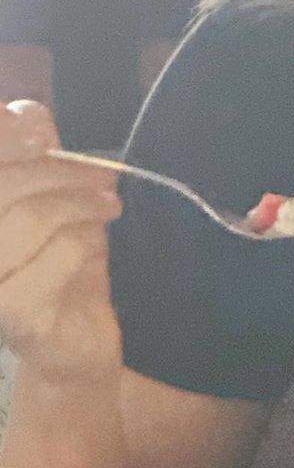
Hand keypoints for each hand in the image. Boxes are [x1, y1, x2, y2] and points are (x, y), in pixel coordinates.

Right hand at [0, 102, 124, 379]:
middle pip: (5, 185)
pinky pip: (58, 254)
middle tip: (103, 173)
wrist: (73, 353)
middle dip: (58, 170)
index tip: (37, 129)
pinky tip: (99, 243)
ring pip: (29, 216)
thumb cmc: (58, 278)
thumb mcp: (51, 213)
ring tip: (109, 205)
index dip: (3, 135)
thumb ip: (36, 165)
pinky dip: (85, 243)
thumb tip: (31, 114)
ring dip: (79, 204)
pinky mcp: (12, 312)